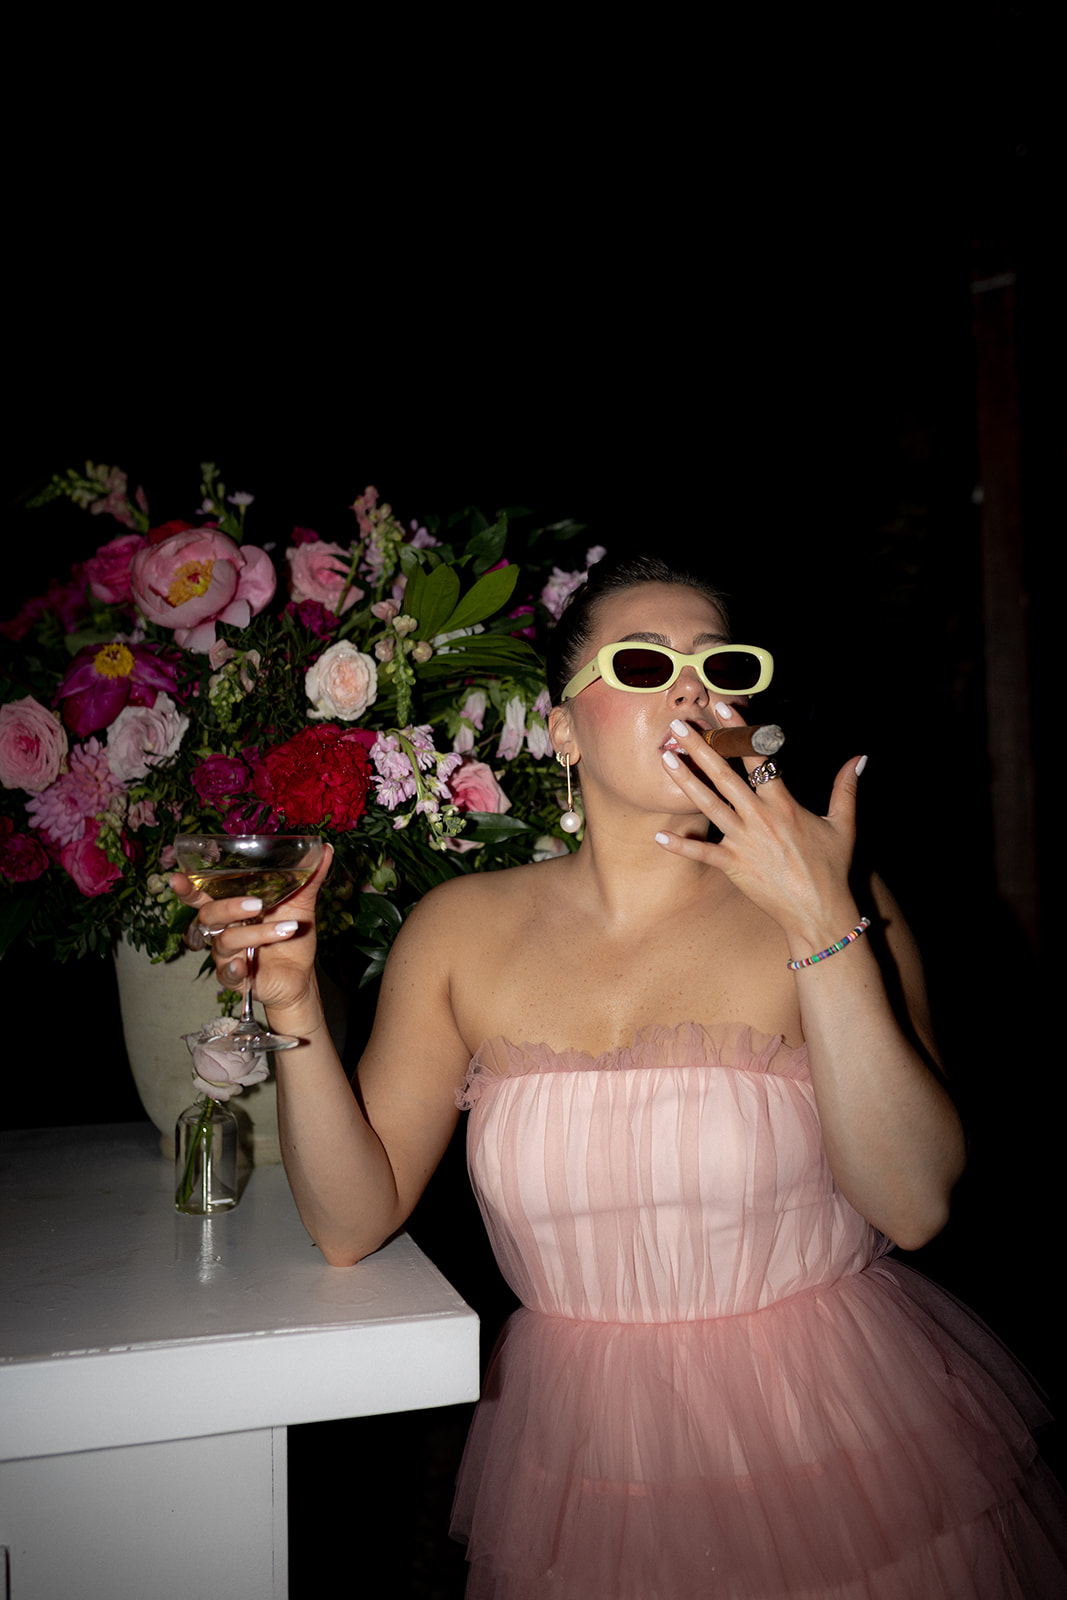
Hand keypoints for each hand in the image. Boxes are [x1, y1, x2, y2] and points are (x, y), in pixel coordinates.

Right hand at [170, 844, 333, 1023]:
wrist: (303, 976)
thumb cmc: (292, 935)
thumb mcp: (302, 903)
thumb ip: (310, 877)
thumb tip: (325, 848)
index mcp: (233, 908)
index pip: (202, 895)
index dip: (187, 888)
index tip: (176, 878)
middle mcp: (224, 929)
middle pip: (208, 915)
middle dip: (229, 907)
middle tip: (257, 904)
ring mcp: (227, 954)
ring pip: (226, 940)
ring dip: (256, 934)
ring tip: (287, 928)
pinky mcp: (235, 978)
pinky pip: (226, 973)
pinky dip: (234, 968)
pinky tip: (245, 964)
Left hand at [655, 705, 864, 943]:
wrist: (819, 912)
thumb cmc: (831, 869)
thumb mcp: (843, 825)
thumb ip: (846, 788)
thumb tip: (860, 758)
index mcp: (783, 804)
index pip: (758, 758)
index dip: (739, 731)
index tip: (723, 708)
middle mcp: (760, 818)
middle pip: (724, 776)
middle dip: (700, 748)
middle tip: (677, 726)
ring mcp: (744, 842)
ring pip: (709, 805)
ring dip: (686, 781)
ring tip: (665, 758)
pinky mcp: (734, 866)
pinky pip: (702, 854)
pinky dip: (681, 846)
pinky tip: (660, 835)